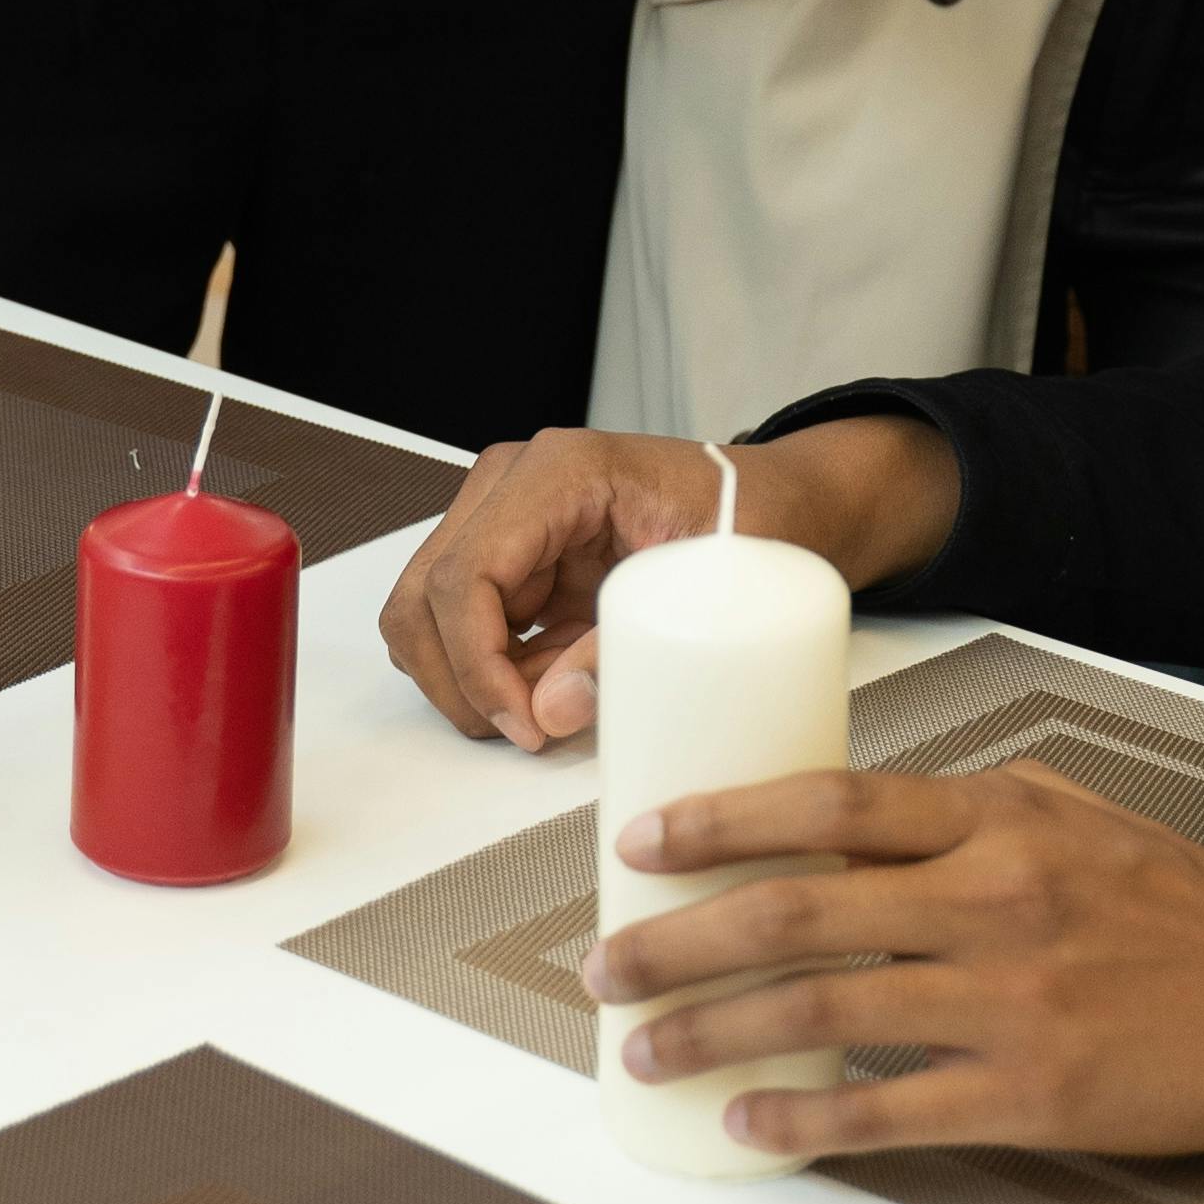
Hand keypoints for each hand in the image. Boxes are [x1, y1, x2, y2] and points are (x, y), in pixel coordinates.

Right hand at [383, 413, 960, 744]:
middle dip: (460, 681)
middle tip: (524, 731)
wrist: (779, 502)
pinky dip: (490, 674)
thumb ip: (623, 648)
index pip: (466, 576)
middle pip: (424, 596)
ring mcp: (506, 519)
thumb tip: (548, 710)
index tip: (521, 723)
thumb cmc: (756, 518)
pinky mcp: (513, 558)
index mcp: (560, 472)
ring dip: (469, 681)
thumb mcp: (708, 584)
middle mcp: (516, 485)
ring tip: (546, 707)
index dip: (476, 664)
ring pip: (427, 616)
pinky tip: (550, 684)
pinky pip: (462, 627)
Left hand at [579, 758, 1203, 1164]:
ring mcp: (1014, 1001)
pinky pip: (888, 1111)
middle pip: (799, 912)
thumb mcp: (1073, 820)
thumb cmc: (1186, 907)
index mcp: (1001, 820)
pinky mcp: (1036, 1093)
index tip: (642, 844)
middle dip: (680, 941)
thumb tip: (841, 830)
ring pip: (824, 1013)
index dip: (721, 823)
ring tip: (649, 1049)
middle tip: (606, 964)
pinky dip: (805, 1121)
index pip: (830, 804)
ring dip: (714, 1033)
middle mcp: (996, 898)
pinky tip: (752, 1124)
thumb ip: (964, 820)